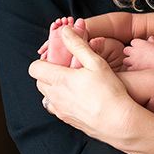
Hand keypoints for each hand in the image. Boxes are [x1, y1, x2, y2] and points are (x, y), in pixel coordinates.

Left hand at [29, 26, 136, 140]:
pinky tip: (78, 98)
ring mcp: (60, 110)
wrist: (118, 122)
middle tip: (67, 69)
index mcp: (59, 79)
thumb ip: (78, 45)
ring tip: (73, 84)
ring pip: (46, 96)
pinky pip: (56, 109)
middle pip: (39, 82)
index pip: (35, 68)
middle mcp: (55, 96)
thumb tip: (65, 31)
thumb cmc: (110, 92)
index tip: (58, 59)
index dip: (43, 61)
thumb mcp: (96, 62)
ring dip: (53, 88)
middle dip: (48, 73)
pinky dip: (60, 101)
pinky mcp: (67, 121)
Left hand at [122, 36, 153, 70]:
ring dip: (128, 62)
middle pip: (125, 50)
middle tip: (134, 56)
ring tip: (134, 63)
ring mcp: (133, 60)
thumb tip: (150, 38)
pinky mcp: (134, 68)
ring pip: (125, 61)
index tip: (139, 49)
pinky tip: (136, 69)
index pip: (132, 42)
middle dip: (129, 53)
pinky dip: (132, 69)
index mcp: (138, 43)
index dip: (135, 46)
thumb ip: (151, 41)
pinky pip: (129, 69)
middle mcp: (133, 51)